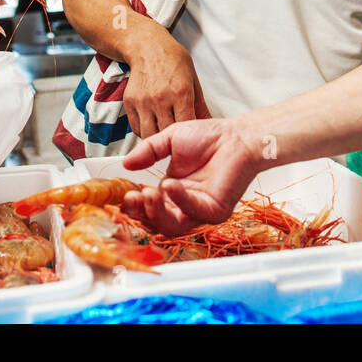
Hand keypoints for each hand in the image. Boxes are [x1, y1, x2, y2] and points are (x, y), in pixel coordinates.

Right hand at [119, 118, 260, 234]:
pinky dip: (179, 199)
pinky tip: (170, 184)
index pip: (147, 206)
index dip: (134, 203)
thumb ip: (148, 151)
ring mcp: (199, 210)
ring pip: (171, 226)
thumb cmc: (210, 137)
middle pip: (156, 221)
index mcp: (172, 190)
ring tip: (146, 194)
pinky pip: (192, 212)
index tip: (124, 192)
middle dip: (140, 212)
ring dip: (155, 212)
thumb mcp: (169, 140)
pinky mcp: (215, 211)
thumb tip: (126, 163)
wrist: (237, 135)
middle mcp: (184, 204)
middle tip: (131, 198)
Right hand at [122, 32, 210, 139]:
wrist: (147, 46)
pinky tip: (153, 125)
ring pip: (149, 135)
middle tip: (178, 141)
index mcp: (180, 92)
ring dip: (157, 138)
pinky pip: (136, 128)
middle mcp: (160, 98)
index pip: (186, 125)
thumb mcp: (193, 79)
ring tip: (164, 133)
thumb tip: (210, 125)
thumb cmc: (172, 60)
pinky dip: (145, 131)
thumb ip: (200, 106)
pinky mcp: (129, 103)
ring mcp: (143, 101)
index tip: (192, 138)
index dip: (190, 136)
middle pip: (167, 133)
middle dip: (174, 141)